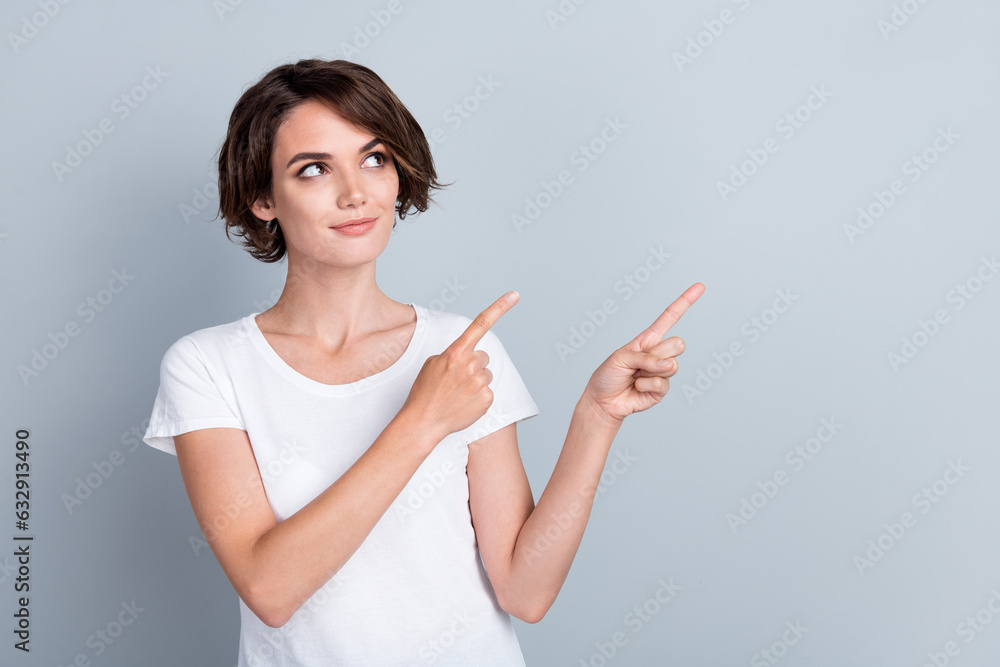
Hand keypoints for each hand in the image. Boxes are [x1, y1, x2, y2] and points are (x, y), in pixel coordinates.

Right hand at [400, 291, 519, 443]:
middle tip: (456, 380)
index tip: (515, 295)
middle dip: (473, 365)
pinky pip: (487, 392)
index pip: (481, 323)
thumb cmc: (425, 391)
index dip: (499, 307)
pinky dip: (478, 398)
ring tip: (457, 393)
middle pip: (483, 357)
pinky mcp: (487, 399)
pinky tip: (463, 404)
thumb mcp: (433, 363)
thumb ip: (454, 354)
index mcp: (456, 352)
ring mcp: (480, 382)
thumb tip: (470, 356)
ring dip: (475, 382)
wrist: (423, 421)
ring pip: (486, 375)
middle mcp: (471, 364)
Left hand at [581, 283, 704, 425]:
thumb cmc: (608, 375)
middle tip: (640, 364)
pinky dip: (645, 386)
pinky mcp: (662, 390)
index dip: (685, 302)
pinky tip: (636, 388)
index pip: (670, 317)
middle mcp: (659, 353)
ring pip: (672, 365)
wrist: (603, 401)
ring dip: (649, 371)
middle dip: (660, 353)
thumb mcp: (620, 357)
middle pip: (679, 344)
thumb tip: (667, 365)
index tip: (700, 286)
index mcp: (648, 339)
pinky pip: (662, 383)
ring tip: (635, 376)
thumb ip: (645, 357)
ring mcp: (662, 372)